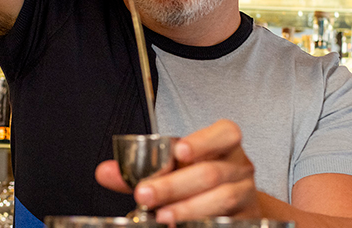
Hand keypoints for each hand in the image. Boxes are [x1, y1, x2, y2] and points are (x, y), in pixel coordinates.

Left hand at [95, 120, 261, 223]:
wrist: (231, 206)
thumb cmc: (198, 179)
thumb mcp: (172, 167)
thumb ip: (140, 168)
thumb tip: (104, 172)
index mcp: (224, 144)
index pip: (225, 133)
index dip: (203, 141)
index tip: (179, 151)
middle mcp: (240, 166)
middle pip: (211, 172)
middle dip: (175, 185)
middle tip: (146, 194)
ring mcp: (246, 194)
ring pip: (221, 199)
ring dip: (187, 209)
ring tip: (162, 216)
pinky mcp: (247, 219)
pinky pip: (226, 221)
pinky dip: (200, 223)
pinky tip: (180, 227)